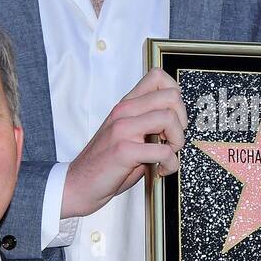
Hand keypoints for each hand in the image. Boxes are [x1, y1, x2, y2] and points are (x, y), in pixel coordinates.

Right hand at [62, 67, 186, 218]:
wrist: (79, 184)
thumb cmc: (105, 162)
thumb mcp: (125, 133)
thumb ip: (146, 121)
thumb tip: (178, 120)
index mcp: (126, 105)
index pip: (157, 77)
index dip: (175, 95)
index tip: (174, 117)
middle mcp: (124, 112)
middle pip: (171, 96)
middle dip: (182, 121)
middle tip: (172, 139)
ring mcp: (123, 129)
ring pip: (170, 119)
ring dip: (177, 142)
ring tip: (167, 155)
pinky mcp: (124, 150)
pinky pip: (164, 151)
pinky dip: (170, 164)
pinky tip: (160, 169)